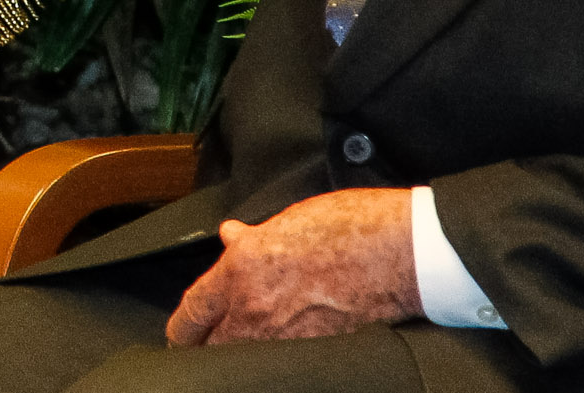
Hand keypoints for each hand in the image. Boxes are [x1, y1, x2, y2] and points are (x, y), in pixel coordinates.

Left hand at [166, 188, 421, 344]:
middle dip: (209, 347)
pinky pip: (284, 363)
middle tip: (212, 342)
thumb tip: (230, 237)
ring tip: (250, 345)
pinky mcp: (318, 355)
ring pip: (246, 359)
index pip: (192, 312)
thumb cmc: (350, 228)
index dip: (182, 328)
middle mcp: (256, 311)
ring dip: (244, 352)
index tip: (180, 334)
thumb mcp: (288, 220)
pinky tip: (287, 351)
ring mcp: (287, 339)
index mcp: (241, 271)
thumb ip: (252, 238)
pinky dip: (279, 359)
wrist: (402, 253)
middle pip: (213, 348)